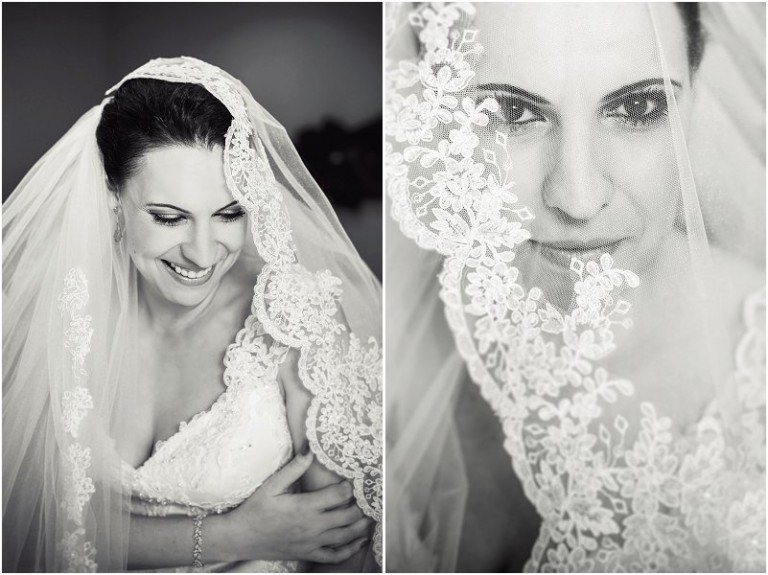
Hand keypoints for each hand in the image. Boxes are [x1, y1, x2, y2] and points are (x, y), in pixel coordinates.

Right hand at [218, 451, 370, 563]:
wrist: (241, 537)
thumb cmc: (255, 509)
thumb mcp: (272, 485)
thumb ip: (294, 468)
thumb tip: (310, 449)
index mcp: (306, 506)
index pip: (339, 495)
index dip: (351, 487)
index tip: (357, 479)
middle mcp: (313, 526)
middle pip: (348, 516)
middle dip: (362, 506)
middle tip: (369, 496)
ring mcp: (312, 542)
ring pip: (346, 536)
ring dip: (361, 526)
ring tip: (371, 515)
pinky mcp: (308, 553)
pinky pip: (334, 556)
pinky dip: (350, 549)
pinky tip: (359, 541)